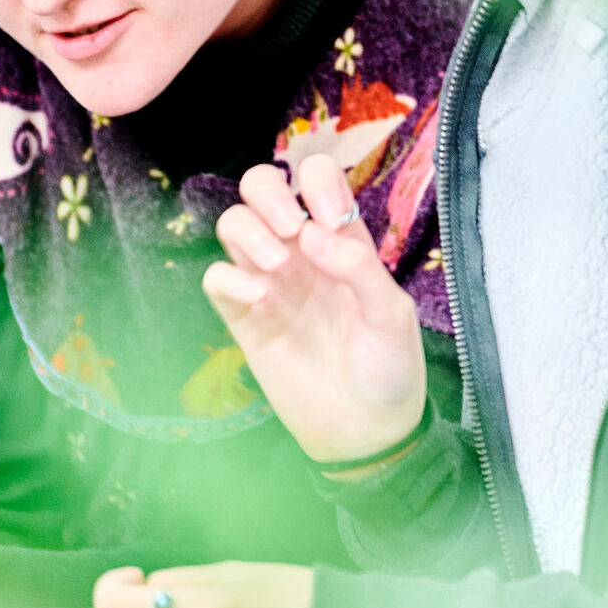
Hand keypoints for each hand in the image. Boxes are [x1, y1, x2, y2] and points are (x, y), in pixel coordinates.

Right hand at [204, 153, 425, 464]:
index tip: (327, 217)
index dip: (315, 180)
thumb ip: (359, 266)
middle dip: (268, 193)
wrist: (365, 430)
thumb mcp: (391, 313)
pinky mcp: (244, 319)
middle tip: (291, 229)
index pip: (315, 177)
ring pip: (233, 224)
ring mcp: (269, 282)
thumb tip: (312, 233)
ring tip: (276, 266)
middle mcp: (300, 251)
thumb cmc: (389, 366)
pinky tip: (259, 298)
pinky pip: (215, 278)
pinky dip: (228, 278)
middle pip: (261, 187)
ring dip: (247, 231)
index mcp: (341, 239)